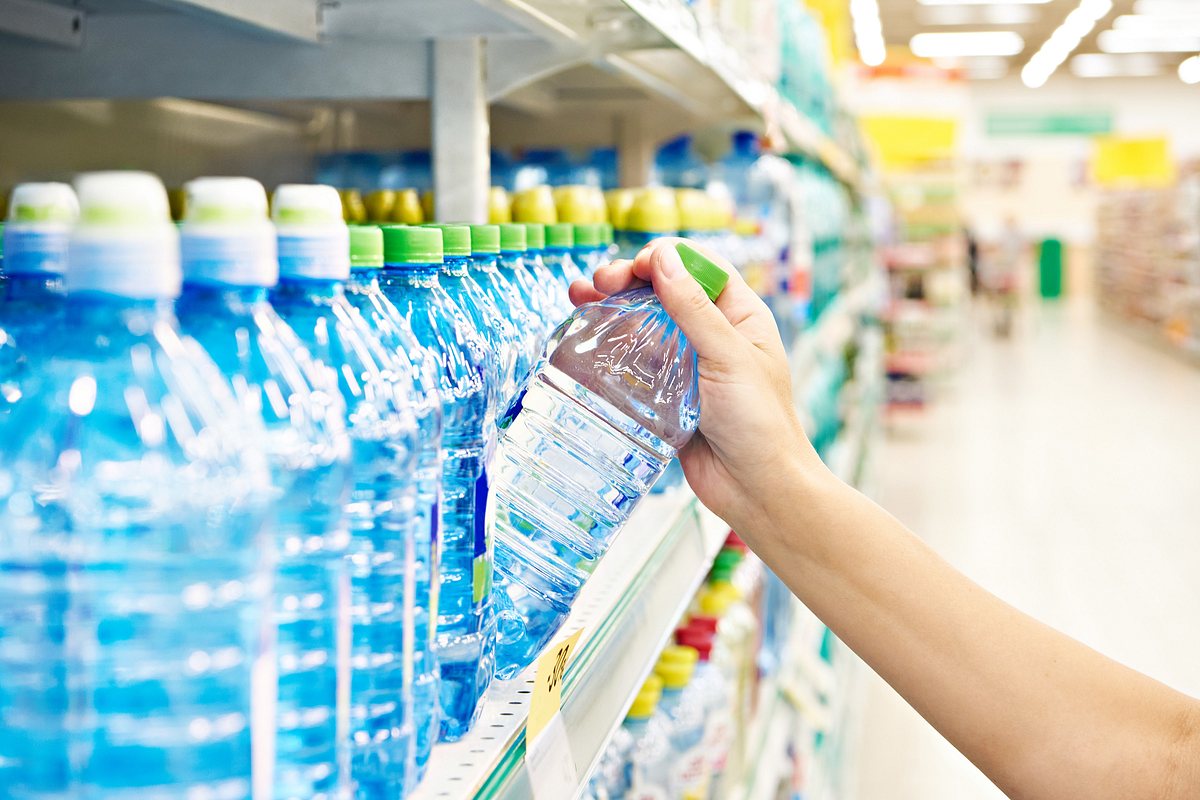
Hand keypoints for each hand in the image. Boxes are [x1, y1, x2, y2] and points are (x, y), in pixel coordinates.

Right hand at [569, 237, 826, 534]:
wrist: (758, 490)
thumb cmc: (760, 423)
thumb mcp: (728, 357)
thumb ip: (693, 308)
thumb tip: (664, 258)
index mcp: (740, 316)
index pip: (698, 267)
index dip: (664, 259)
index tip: (634, 268)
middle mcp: (714, 335)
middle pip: (665, 291)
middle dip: (628, 280)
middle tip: (596, 284)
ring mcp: (688, 364)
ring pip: (645, 324)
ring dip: (612, 308)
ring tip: (579, 299)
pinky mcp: (667, 395)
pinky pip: (636, 363)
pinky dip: (612, 347)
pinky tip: (588, 340)